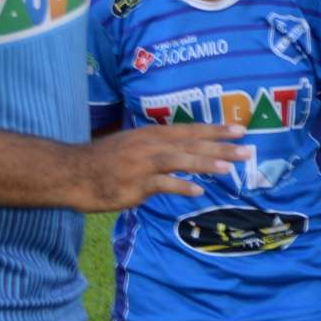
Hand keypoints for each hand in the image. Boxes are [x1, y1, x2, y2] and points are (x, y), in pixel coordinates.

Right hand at [74, 124, 247, 210]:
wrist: (73, 173)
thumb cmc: (105, 161)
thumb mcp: (133, 146)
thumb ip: (159, 148)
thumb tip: (184, 154)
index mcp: (151, 134)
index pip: (189, 130)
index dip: (215, 130)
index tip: (239, 130)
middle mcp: (149, 145)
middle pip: (190, 143)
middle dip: (220, 146)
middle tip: (247, 150)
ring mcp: (142, 164)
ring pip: (178, 160)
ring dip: (204, 163)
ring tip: (228, 168)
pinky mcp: (134, 185)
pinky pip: (161, 184)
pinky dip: (180, 186)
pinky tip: (198, 190)